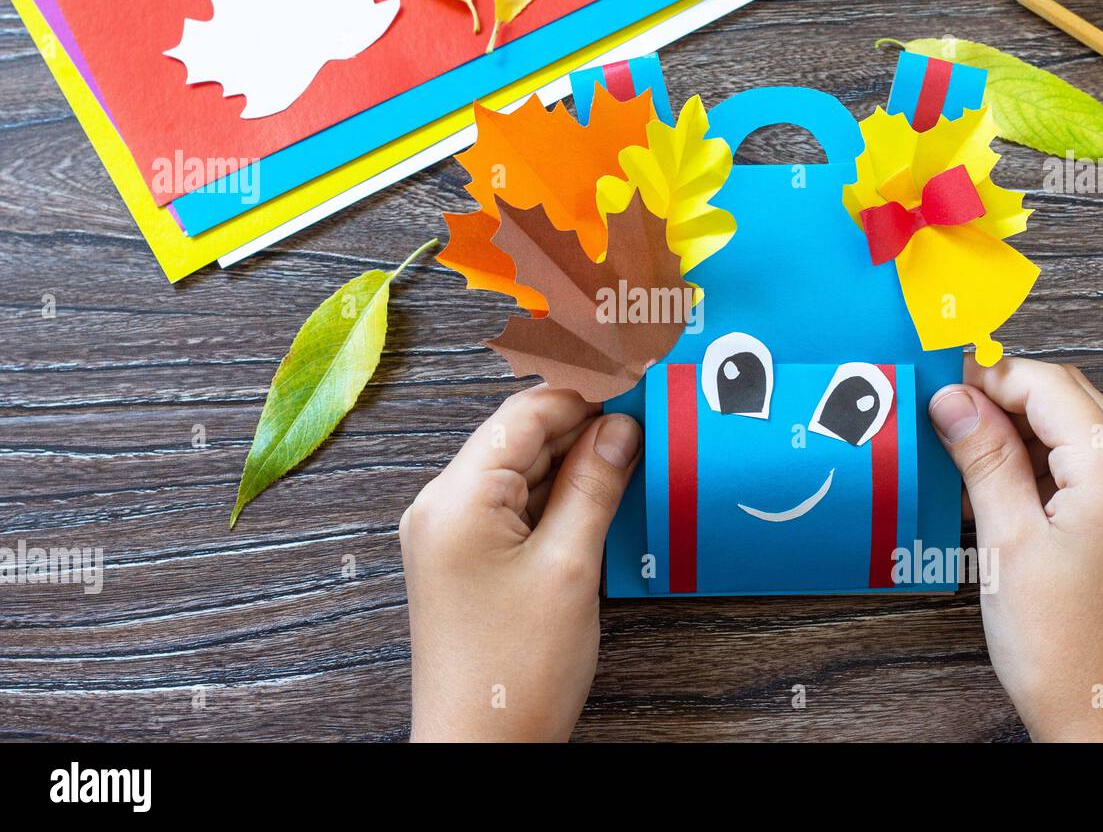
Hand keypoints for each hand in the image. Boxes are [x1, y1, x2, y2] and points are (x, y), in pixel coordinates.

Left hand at [399, 385, 641, 741]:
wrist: (480, 748)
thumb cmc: (515, 670)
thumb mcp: (569, 567)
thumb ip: (593, 486)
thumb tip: (619, 428)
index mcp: (456, 498)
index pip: (525, 414)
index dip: (583, 389)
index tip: (631, 374)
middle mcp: (441, 506)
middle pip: (518, 437)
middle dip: (582, 421)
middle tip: (641, 409)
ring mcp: (449, 534)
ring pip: (518, 469)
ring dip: (572, 457)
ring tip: (629, 448)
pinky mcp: (464, 559)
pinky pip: (512, 504)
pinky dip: (555, 492)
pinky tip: (597, 492)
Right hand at [928, 356, 1102, 741]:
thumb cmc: (1065, 651)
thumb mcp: (1007, 543)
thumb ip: (983, 460)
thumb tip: (954, 400)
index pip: (1049, 384)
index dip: (989, 376)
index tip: (939, 386)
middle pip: (1068, 399)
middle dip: (1002, 396)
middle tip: (942, 416)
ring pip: (1076, 431)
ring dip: (1019, 430)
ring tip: (961, 456)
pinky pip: (1086, 468)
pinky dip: (1041, 463)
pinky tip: (997, 487)